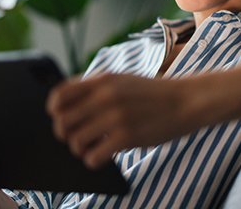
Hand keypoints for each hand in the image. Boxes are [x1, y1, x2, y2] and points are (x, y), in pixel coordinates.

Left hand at [47, 73, 198, 169]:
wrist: (186, 101)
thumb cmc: (152, 94)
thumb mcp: (122, 80)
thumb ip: (96, 89)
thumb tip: (65, 106)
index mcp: (102, 80)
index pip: (59, 95)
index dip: (54, 110)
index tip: (59, 118)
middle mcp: (105, 96)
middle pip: (62, 122)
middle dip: (65, 134)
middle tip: (76, 137)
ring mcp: (115, 117)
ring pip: (75, 142)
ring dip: (80, 149)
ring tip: (92, 147)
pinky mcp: (126, 137)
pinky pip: (93, 156)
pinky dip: (93, 160)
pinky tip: (103, 156)